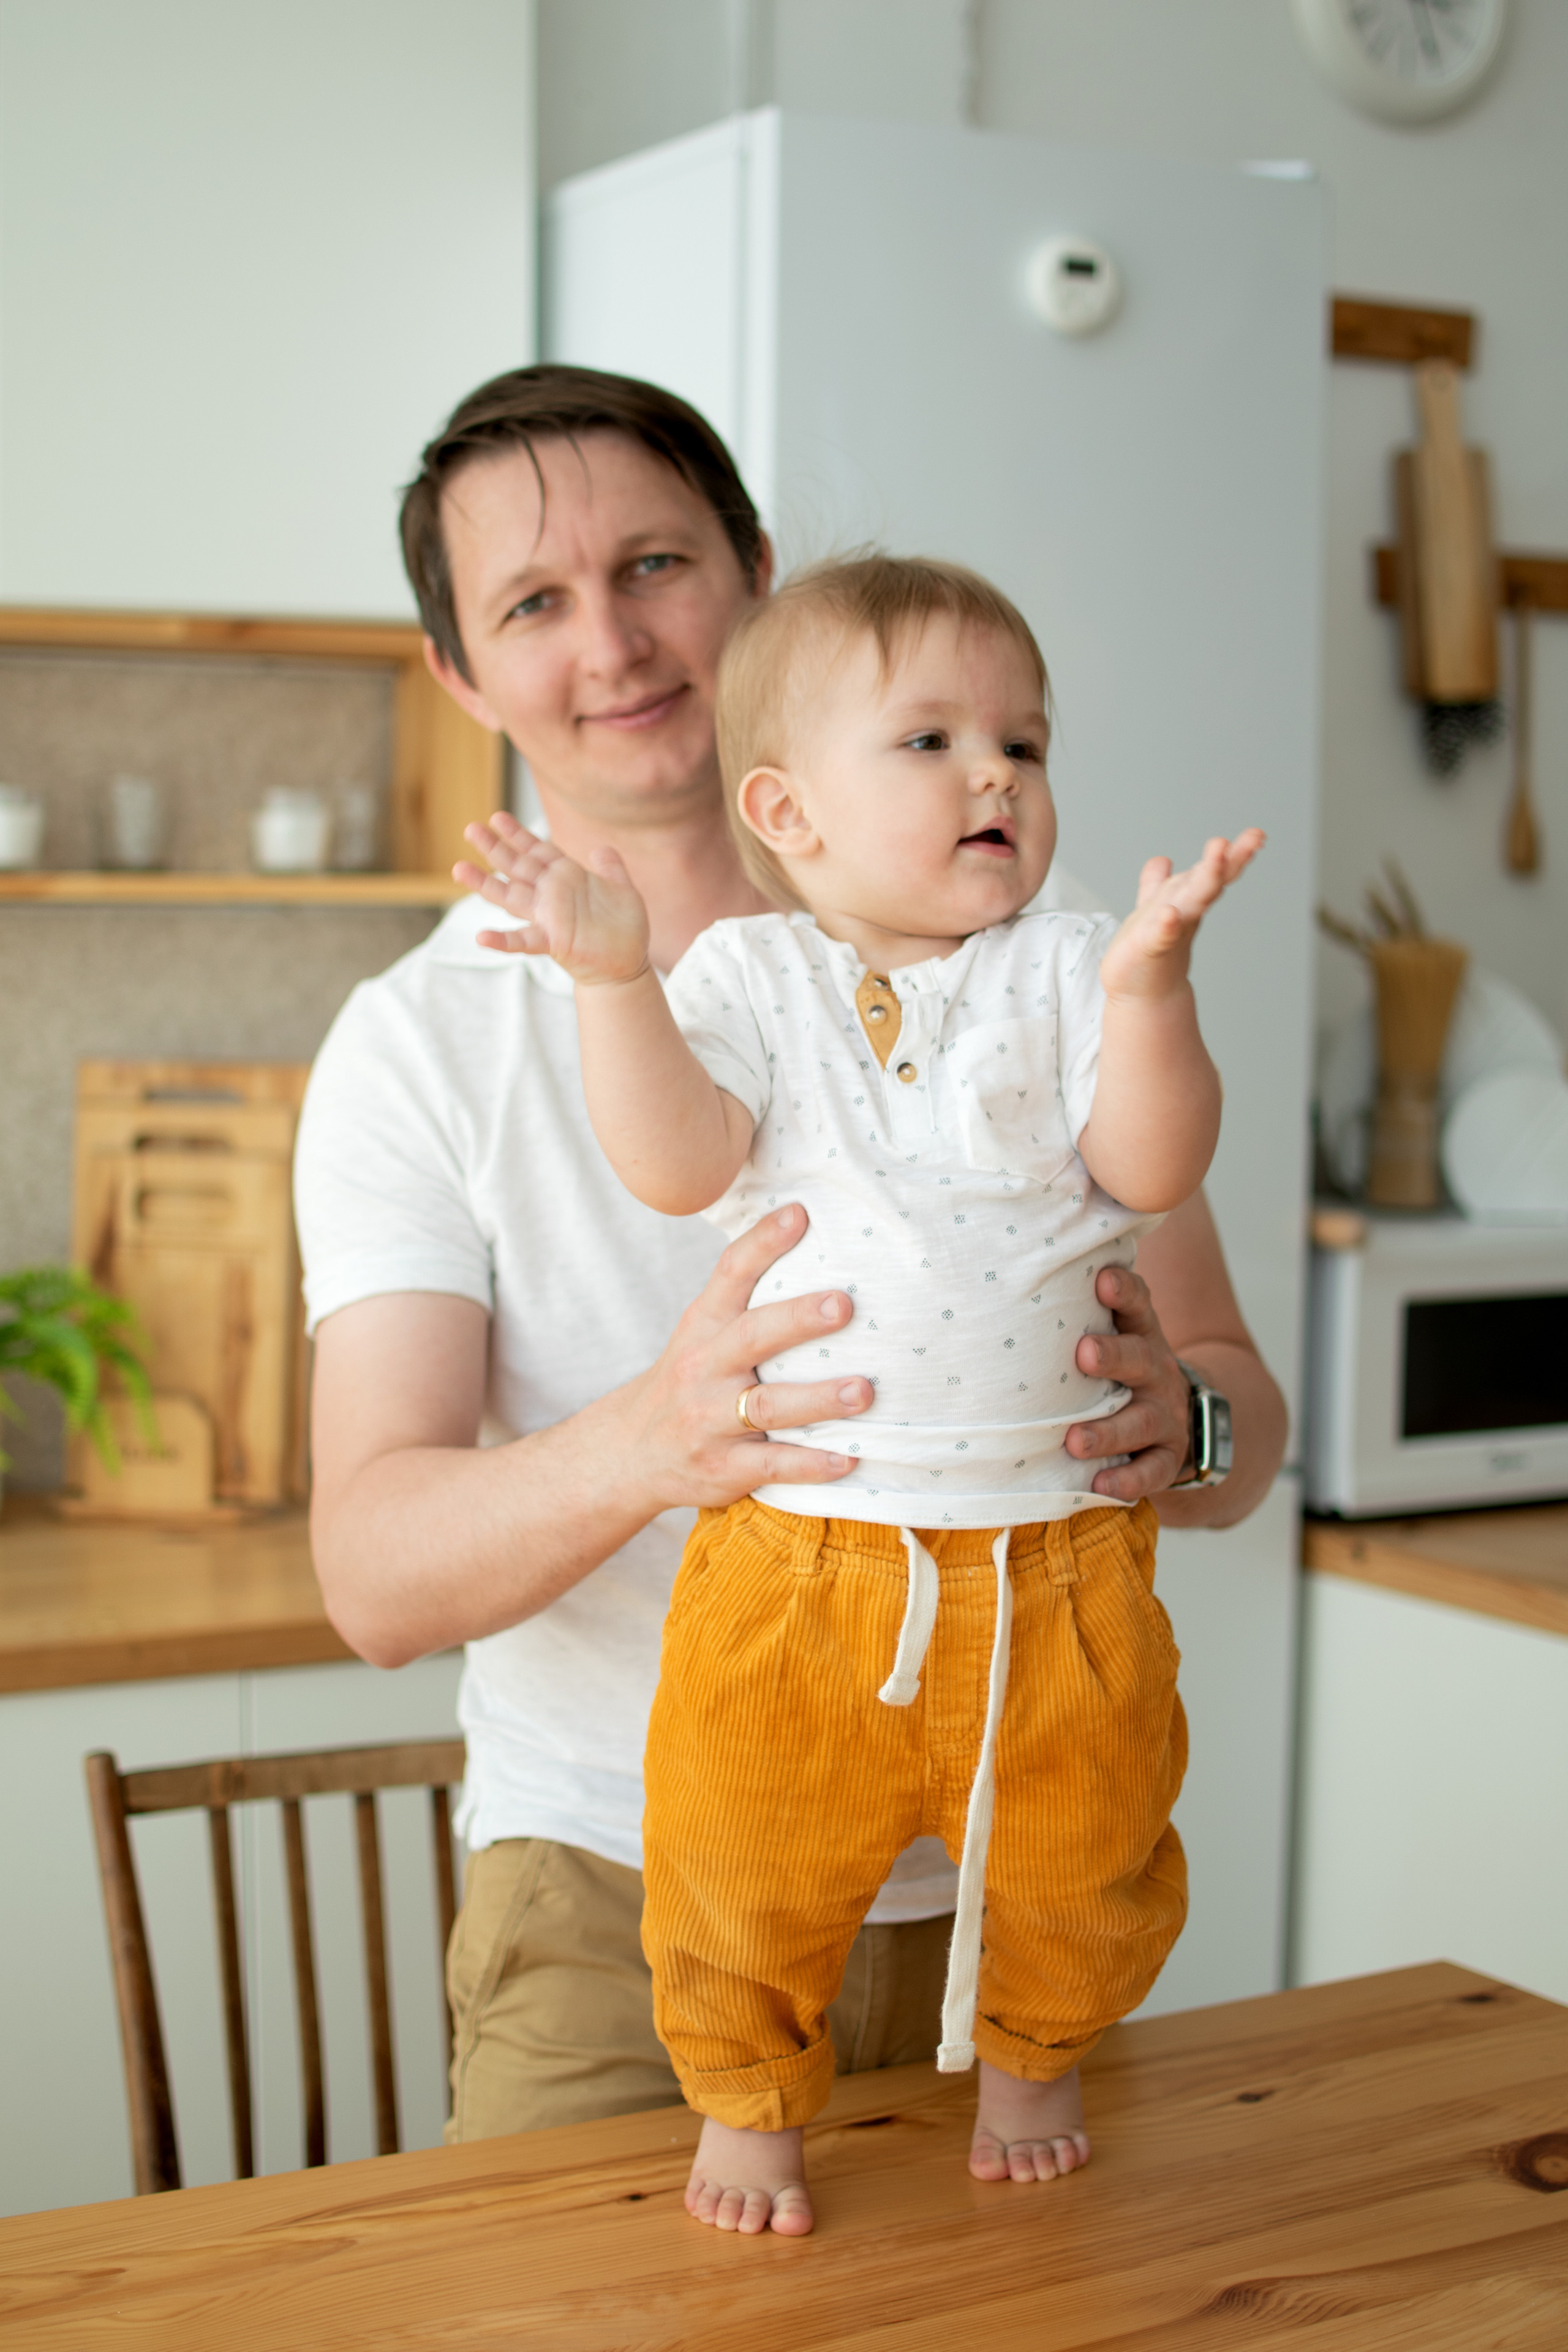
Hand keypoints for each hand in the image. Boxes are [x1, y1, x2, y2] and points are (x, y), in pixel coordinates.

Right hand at [454, 810, 649, 986]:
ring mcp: (549, 918)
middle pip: (517, 867)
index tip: (496, 817)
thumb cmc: (623, 928)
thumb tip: (601, 848)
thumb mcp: (621, 889)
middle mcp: (551, 895)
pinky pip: (523, 941)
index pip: (537, 851)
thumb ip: (610, 867)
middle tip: (469, 829)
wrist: (627, 965)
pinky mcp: (553, 942)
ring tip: (459, 870)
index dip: (518, 835)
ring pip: (511, 897)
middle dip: (494, 848)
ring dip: (485, 885)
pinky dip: (502, 940)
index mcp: (566, 878)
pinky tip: (481, 936)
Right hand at [624, 1203, 872, 1512]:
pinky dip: (811, 1464)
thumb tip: (806, 1229)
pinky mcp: (723, 1467)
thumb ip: (745, 1297)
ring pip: (767, 1406)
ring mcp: (711, 1420)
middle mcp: (704, 1368)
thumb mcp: (702, 1332)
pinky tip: (849, 1459)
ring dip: (819, 1399)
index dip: (763, 1242)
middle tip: (845, 1303)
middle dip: (799, 1319)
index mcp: (704, 1326)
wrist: (632, 1452)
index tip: (800, 1214)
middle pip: (752, 1336)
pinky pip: (772, 1466)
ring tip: (864, 1391)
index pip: (730, 1273)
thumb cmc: (690, 1379)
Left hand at [1062, 1264, 1190, 1501]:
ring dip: (1109, 1431)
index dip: (1124, 1291)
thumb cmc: (1116, 1368)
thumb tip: (1004, 1281)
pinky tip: (1100, 1486)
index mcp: (1140, 1333)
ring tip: (1075, 1440)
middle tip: (1084, 1354)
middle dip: (1114, 1356)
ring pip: (1142, 1421)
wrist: (1173, 1415)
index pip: (1138, 1305)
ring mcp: (1165, 1414)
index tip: (1102, 1280)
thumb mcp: (1110, 1335)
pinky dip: (1129, 1480)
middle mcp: (1156, 1369)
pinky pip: (1153, 1471)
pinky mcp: (1168, 1455)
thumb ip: (1073, 1315)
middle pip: (1140, 1358)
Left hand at [1098, 830, 1263, 1001]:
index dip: (1234, 855)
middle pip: (1208, 882)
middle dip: (1226, 860)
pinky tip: (1169, 914)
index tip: (1258, 835)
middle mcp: (1182, 911)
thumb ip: (1157, 885)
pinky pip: (1158, 935)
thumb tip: (1163, 861)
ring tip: (1219, 854)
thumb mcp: (1151, 910)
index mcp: (1184, 898)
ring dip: (1206, 878)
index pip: (1213, 873)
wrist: (1138, 991)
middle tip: (1252, 838)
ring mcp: (1167, 929)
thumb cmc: (1147, 953)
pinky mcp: (1148, 949)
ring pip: (1191, 900)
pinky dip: (1166, 925)